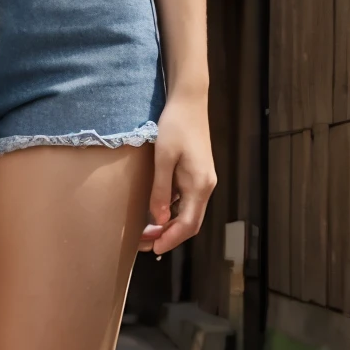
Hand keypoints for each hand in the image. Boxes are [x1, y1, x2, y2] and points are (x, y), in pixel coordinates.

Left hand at [140, 93, 215, 253]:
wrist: (189, 101)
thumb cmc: (175, 125)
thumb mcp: (163, 157)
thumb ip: (161, 190)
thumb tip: (158, 219)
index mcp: (200, 185)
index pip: (188, 224)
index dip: (170, 239)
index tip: (152, 248)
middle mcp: (205, 186)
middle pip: (190, 223)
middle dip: (169, 236)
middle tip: (143, 244)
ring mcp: (203, 181)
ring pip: (188, 213)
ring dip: (169, 225)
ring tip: (146, 233)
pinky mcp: (196, 175)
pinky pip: (186, 201)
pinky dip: (172, 212)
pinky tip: (155, 213)